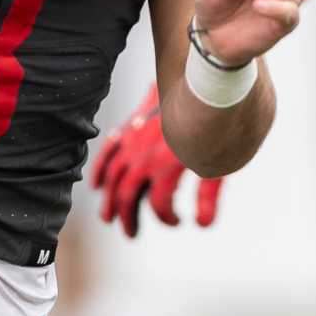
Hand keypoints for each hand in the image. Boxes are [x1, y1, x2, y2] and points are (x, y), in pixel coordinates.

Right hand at [90, 86, 223, 238]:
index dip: (167, 218)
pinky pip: (110, 150)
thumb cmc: (216, 123)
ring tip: (107, 217)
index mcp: (166, 167)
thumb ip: (209, 195)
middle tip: (131, 232)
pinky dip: (100, 168)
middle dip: (128, 217)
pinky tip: (97, 184)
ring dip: (108, 199)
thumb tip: (204, 226)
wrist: (204, 83)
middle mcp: (144, 156)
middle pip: (126, 196)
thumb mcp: (218, 160)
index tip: (178, 221)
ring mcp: (134, 140)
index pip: (159, 205)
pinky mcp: (131, 126)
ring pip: (112, 176)